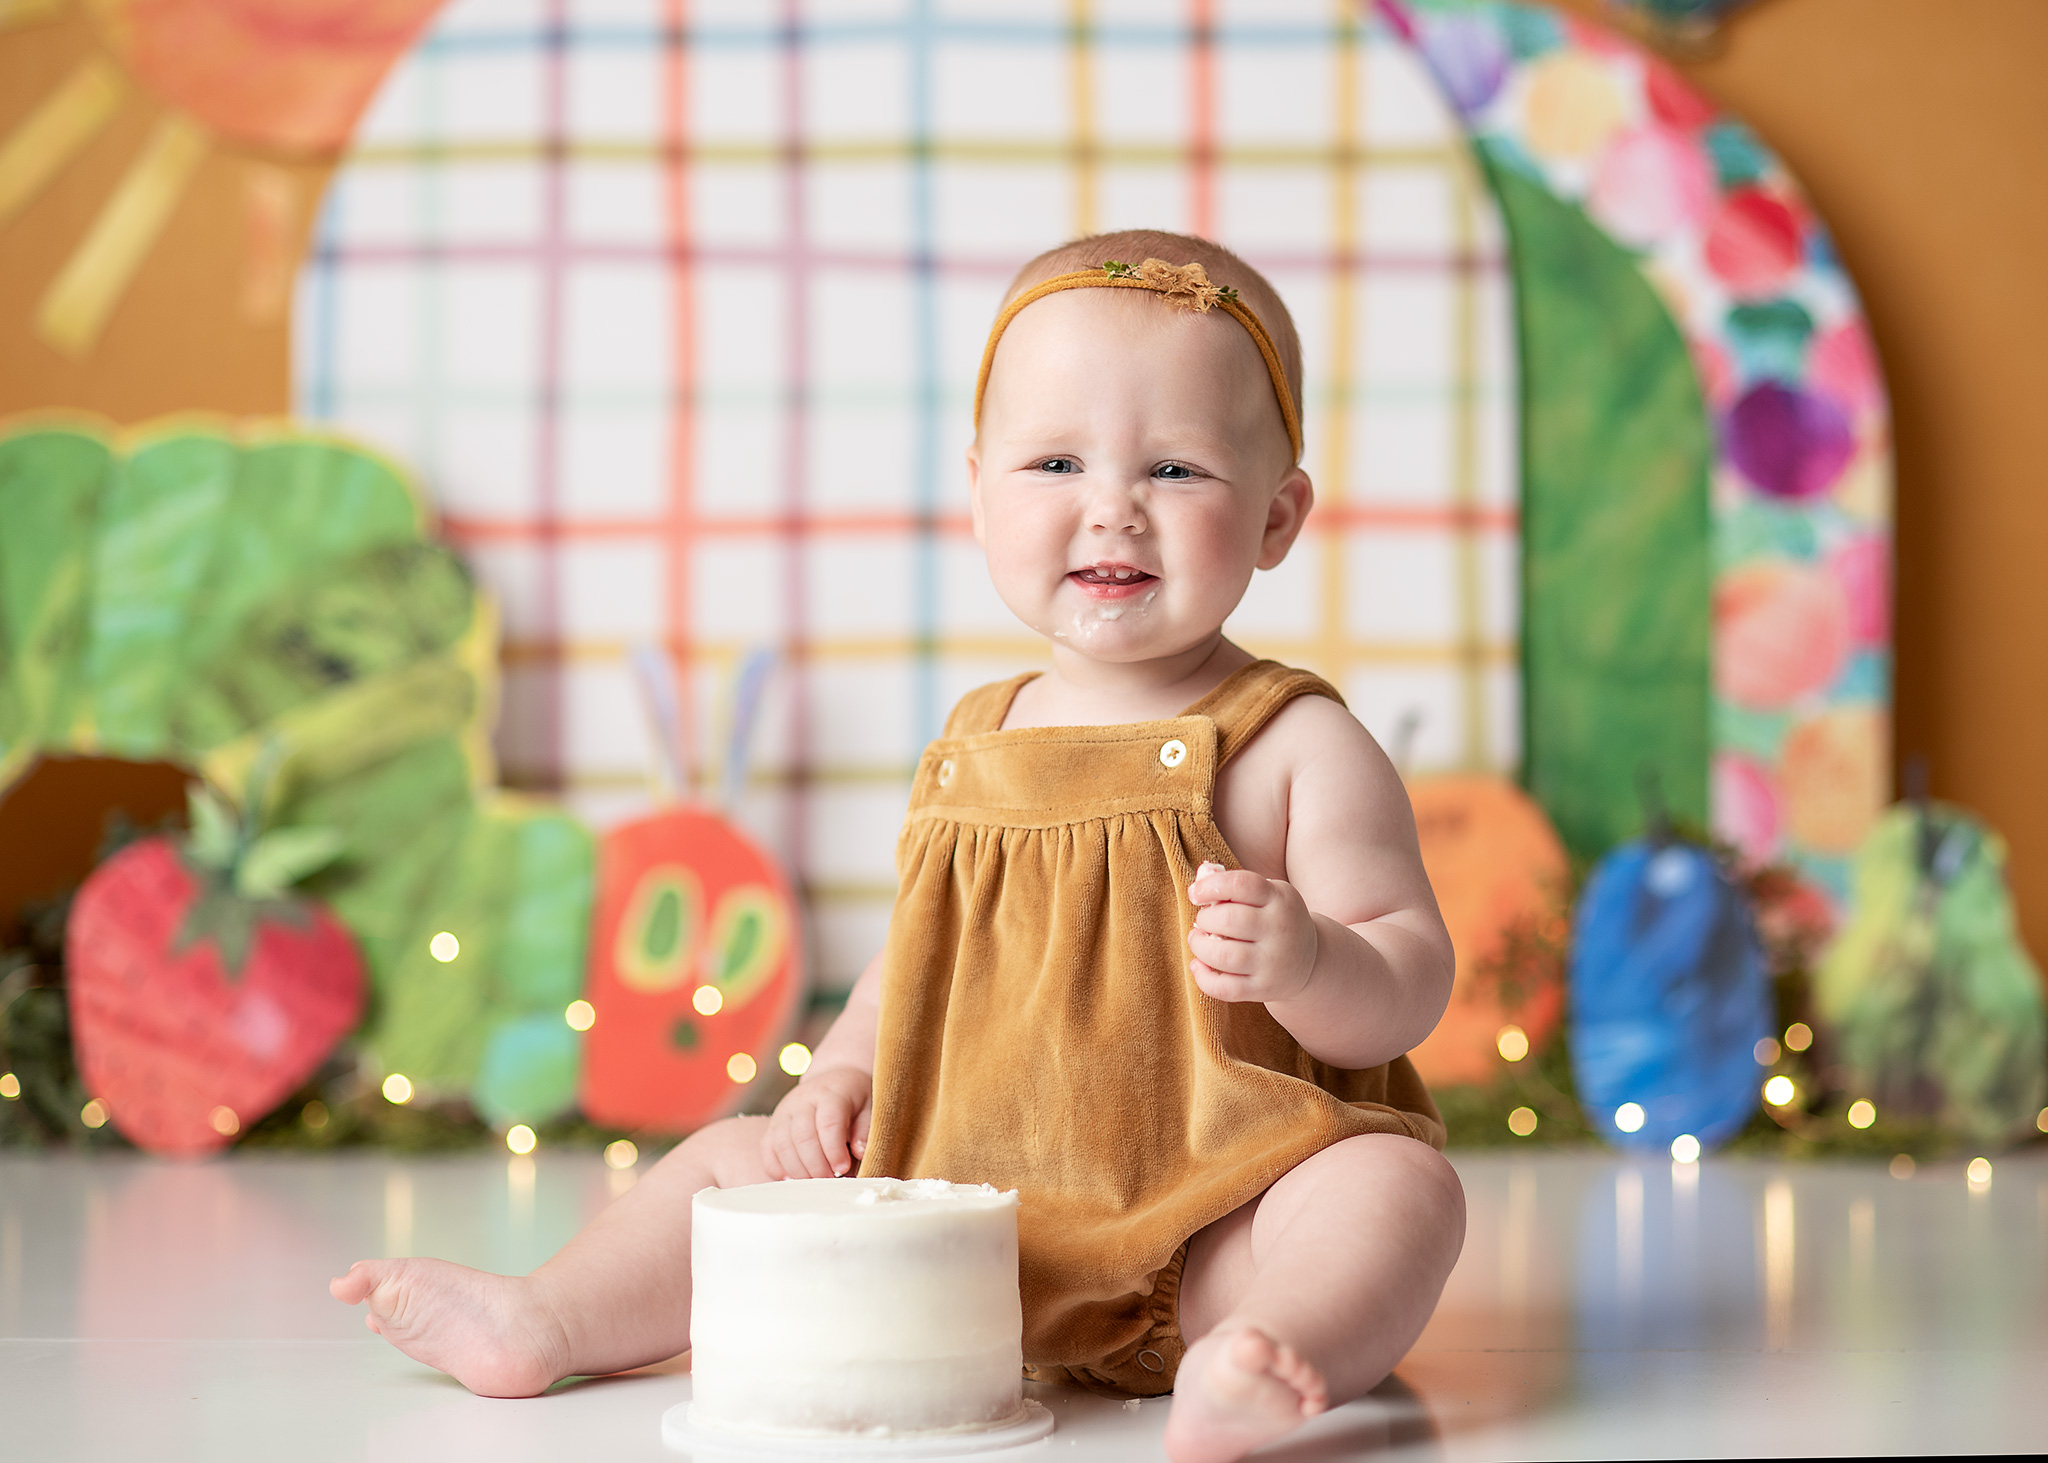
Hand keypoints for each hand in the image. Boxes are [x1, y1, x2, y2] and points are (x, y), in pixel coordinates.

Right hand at [763, 1065, 873, 1179]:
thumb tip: (859, 1152)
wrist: (833, 1080)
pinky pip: (767, 1150)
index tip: (843, 1169)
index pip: (828, 1123)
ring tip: (817, 1184)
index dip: (834, 1150)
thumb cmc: (855, 1098)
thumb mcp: (870, 1106)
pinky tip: (794, 1180)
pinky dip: (777, 1169)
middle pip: (803, 1137)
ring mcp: (784, 1113)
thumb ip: (865, 1129)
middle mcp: (802, 1101)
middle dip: (817, 1166)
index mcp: (830, 1094)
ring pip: (783, 1145)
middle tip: (832, 1183)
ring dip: (799, 1171)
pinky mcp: (773, 1125)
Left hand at [1186, 861, 1319, 1004]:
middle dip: (1205, 918)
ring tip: (1198, 940)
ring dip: (1199, 946)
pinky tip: (1199, 965)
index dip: (1211, 886)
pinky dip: (1203, 978)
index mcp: (1280, 899)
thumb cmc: (1274, 920)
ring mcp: (1273, 962)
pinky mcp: (1264, 988)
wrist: (1310, 960)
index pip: (1241, 884)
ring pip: (1224, 956)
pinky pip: (1226, 988)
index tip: (1195, 893)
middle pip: (1229, 920)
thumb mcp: (1268, 895)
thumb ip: (1235, 887)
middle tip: (1203, 920)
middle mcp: (1280, 930)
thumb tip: (1200, 880)